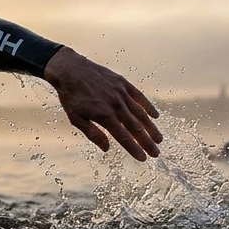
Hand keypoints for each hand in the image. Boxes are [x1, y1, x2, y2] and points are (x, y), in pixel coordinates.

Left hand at [42, 46, 162, 160]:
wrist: (70, 69)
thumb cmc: (70, 96)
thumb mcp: (76, 118)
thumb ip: (92, 133)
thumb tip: (106, 148)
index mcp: (104, 116)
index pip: (123, 137)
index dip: (134, 149)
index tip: (143, 158)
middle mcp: (116, 105)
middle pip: (135, 127)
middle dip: (147, 142)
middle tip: (156, 153)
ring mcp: (121, 93)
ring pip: (140, 113)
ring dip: (151, 127)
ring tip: (159, 139)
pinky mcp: (122, 83)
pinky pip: (139, 96)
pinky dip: (148, 106)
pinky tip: (155, 115)